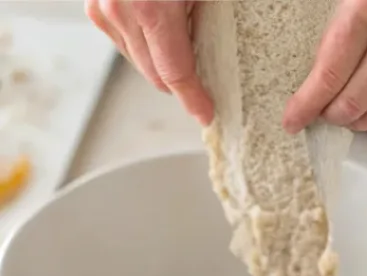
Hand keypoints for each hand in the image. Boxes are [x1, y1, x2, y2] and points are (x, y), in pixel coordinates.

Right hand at [85, 0, 212, 124]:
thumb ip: (204, 23)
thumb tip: (213, 62)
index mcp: (151, 8)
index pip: (175, 73)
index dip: (193, 98)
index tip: (205, 114)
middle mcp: (120, 9)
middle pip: (154, 74)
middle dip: (180, 84)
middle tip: (203, 80)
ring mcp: (102, 7)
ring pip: (137, 61)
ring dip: (160, 64)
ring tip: (180, 42)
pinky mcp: (94, 6)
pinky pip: (123, 42)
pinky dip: (143, 44)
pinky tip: (159, 32)